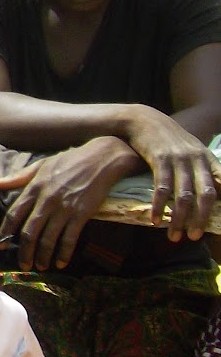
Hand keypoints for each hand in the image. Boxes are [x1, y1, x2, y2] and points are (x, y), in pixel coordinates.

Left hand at [0, 137, 140, 269]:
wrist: (101, 159)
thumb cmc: (69, 161)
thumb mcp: (40, 165)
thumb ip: (17, 178)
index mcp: (34, 187)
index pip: (14, 213)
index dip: (5, 230)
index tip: (1, 244)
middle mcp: (46, 200)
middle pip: (29, 231)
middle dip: (24, 251)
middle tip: (22, 265)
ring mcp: (64, 208)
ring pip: (48, 238)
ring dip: (43, 256)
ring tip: (40, 267)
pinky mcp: (82, 214)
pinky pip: (70, 238)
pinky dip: (64, 253)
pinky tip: (61, 263)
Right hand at [121, 111, 219, 240]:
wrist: (143, 120)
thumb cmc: (168, 139)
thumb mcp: (191, 150)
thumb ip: (203, 169)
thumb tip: (215, 194)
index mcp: (208, 159)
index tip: (219, 224)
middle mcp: (197, 159)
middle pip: (206, 195)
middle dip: (201, 219)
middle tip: (195, 237)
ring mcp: (178, 159)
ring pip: (183, 196)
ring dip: (179, 219)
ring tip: (174, 236)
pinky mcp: (160, 159)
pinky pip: (162, 188)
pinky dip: (158, 206)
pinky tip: (155, 220)